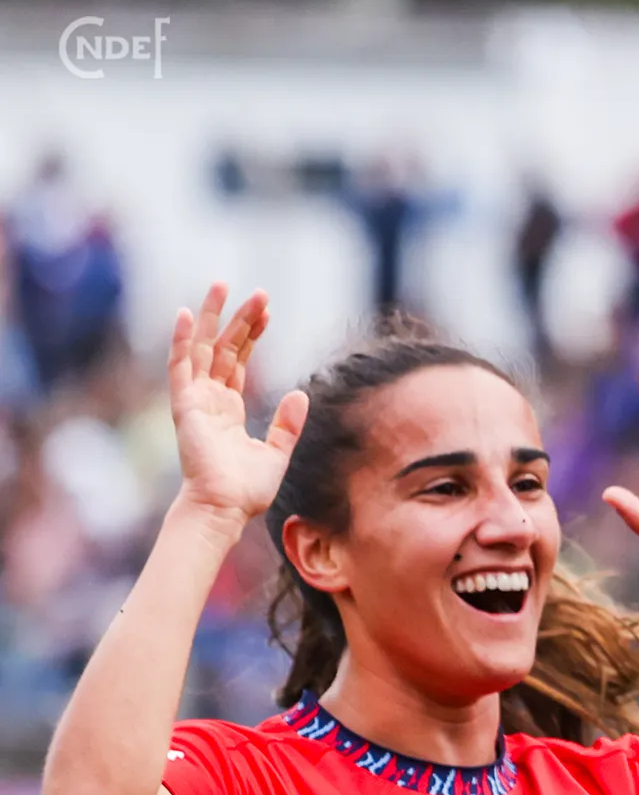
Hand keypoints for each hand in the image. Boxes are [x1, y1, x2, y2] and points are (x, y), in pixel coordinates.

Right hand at [168, 284, 308, 526]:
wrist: (225, 509)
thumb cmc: (246, 491)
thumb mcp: (276, 453)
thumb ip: (287, 425)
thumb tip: (301, 394)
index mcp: (229, 409)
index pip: (240, 361)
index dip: (252, 335)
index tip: (267, 312)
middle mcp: (210, 400)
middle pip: (224, 348)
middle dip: (239, 319)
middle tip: (257, 292)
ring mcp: (195, 400)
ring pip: (203, 348)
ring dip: (211, 316)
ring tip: (221, 285)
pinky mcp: (184, 406)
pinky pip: (180, 366)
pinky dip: (182, 340)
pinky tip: (187, 314)